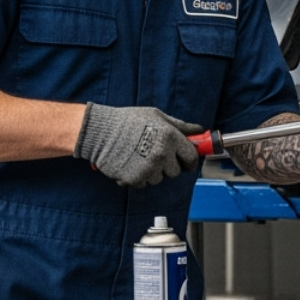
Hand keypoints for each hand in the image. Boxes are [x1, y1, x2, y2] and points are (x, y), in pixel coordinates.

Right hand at [73, 104, 202, 187]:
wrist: (100, 131)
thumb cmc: (128, 121)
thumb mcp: (157, 116)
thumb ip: (179, 126)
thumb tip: (199, 130)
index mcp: (170, 137)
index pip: (191, 157)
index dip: (188, 160)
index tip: (184, 161)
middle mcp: (162, 154)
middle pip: (176, 171)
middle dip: (168, 165)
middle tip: (154, 154)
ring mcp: (149, 168)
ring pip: (159, 179)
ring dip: (152, 171)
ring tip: (139, 156)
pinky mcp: (135, 179)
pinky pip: (144, 183)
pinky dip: (138, 177)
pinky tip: (130, 163)